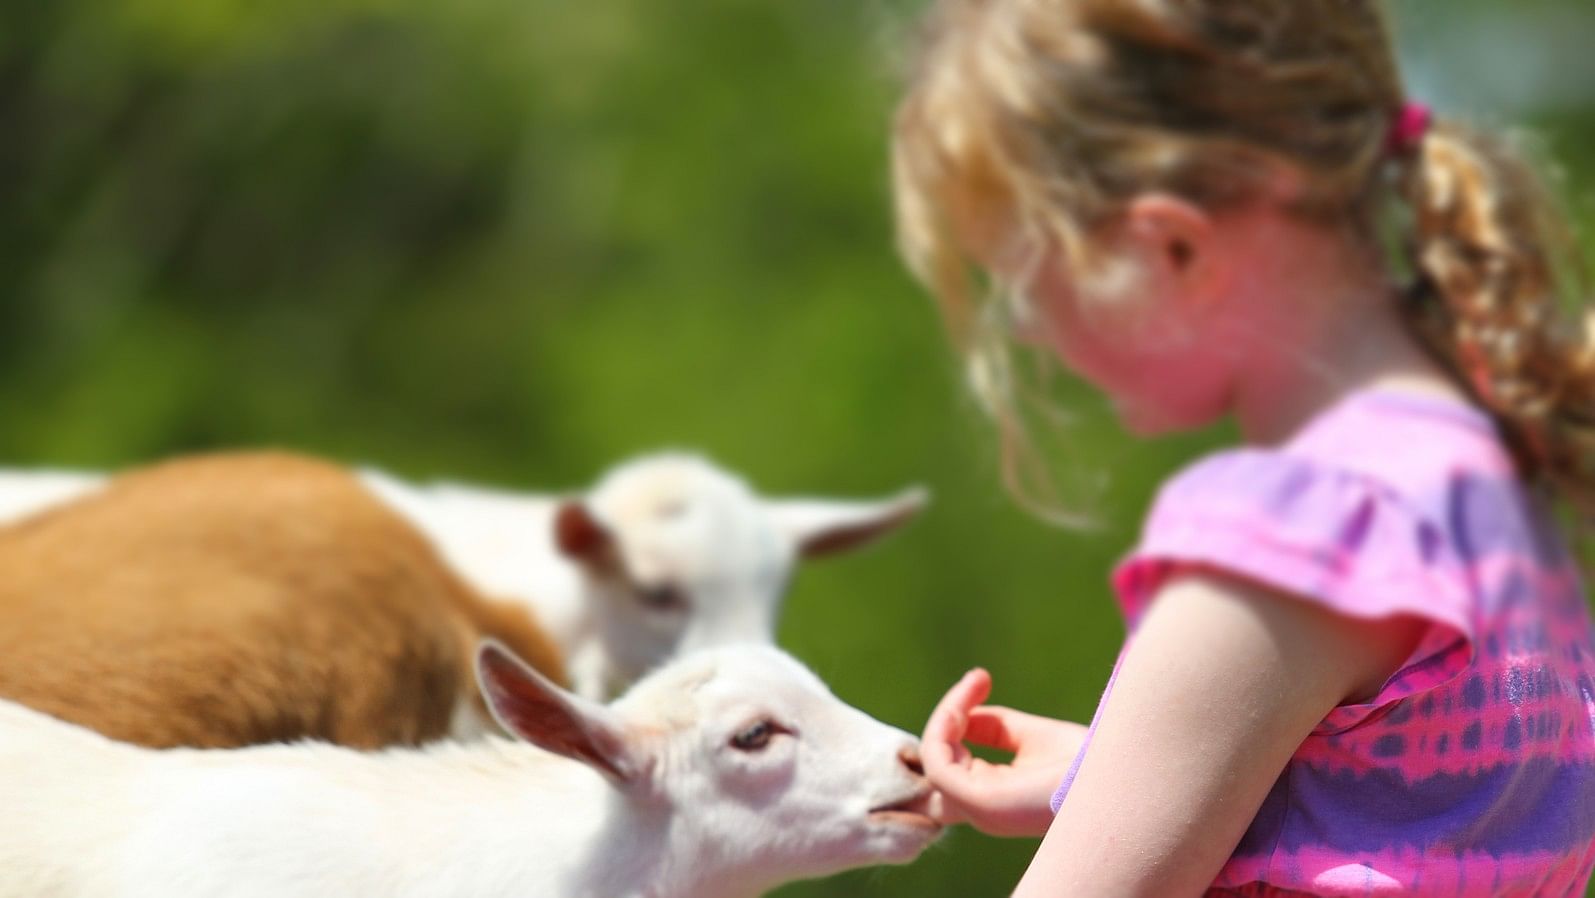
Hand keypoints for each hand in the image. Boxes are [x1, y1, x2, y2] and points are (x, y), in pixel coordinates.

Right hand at [921, 668, 1086, 837]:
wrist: (1117, 777)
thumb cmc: (1086, 764)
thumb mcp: (1033, 736)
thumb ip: (995, 727)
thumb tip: (962, 713)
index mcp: (994, 796)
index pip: (950, 764)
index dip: (953, 723)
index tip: (979, 681)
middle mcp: (982, 809)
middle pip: (934, 764)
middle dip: (944, 719)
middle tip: (976, 680)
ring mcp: (979, 809)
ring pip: (932, 759)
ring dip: (946, 715)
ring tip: (974, 684)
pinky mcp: (980, 802)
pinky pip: (937, 762)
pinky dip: (945, 726)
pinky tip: (967, 703)